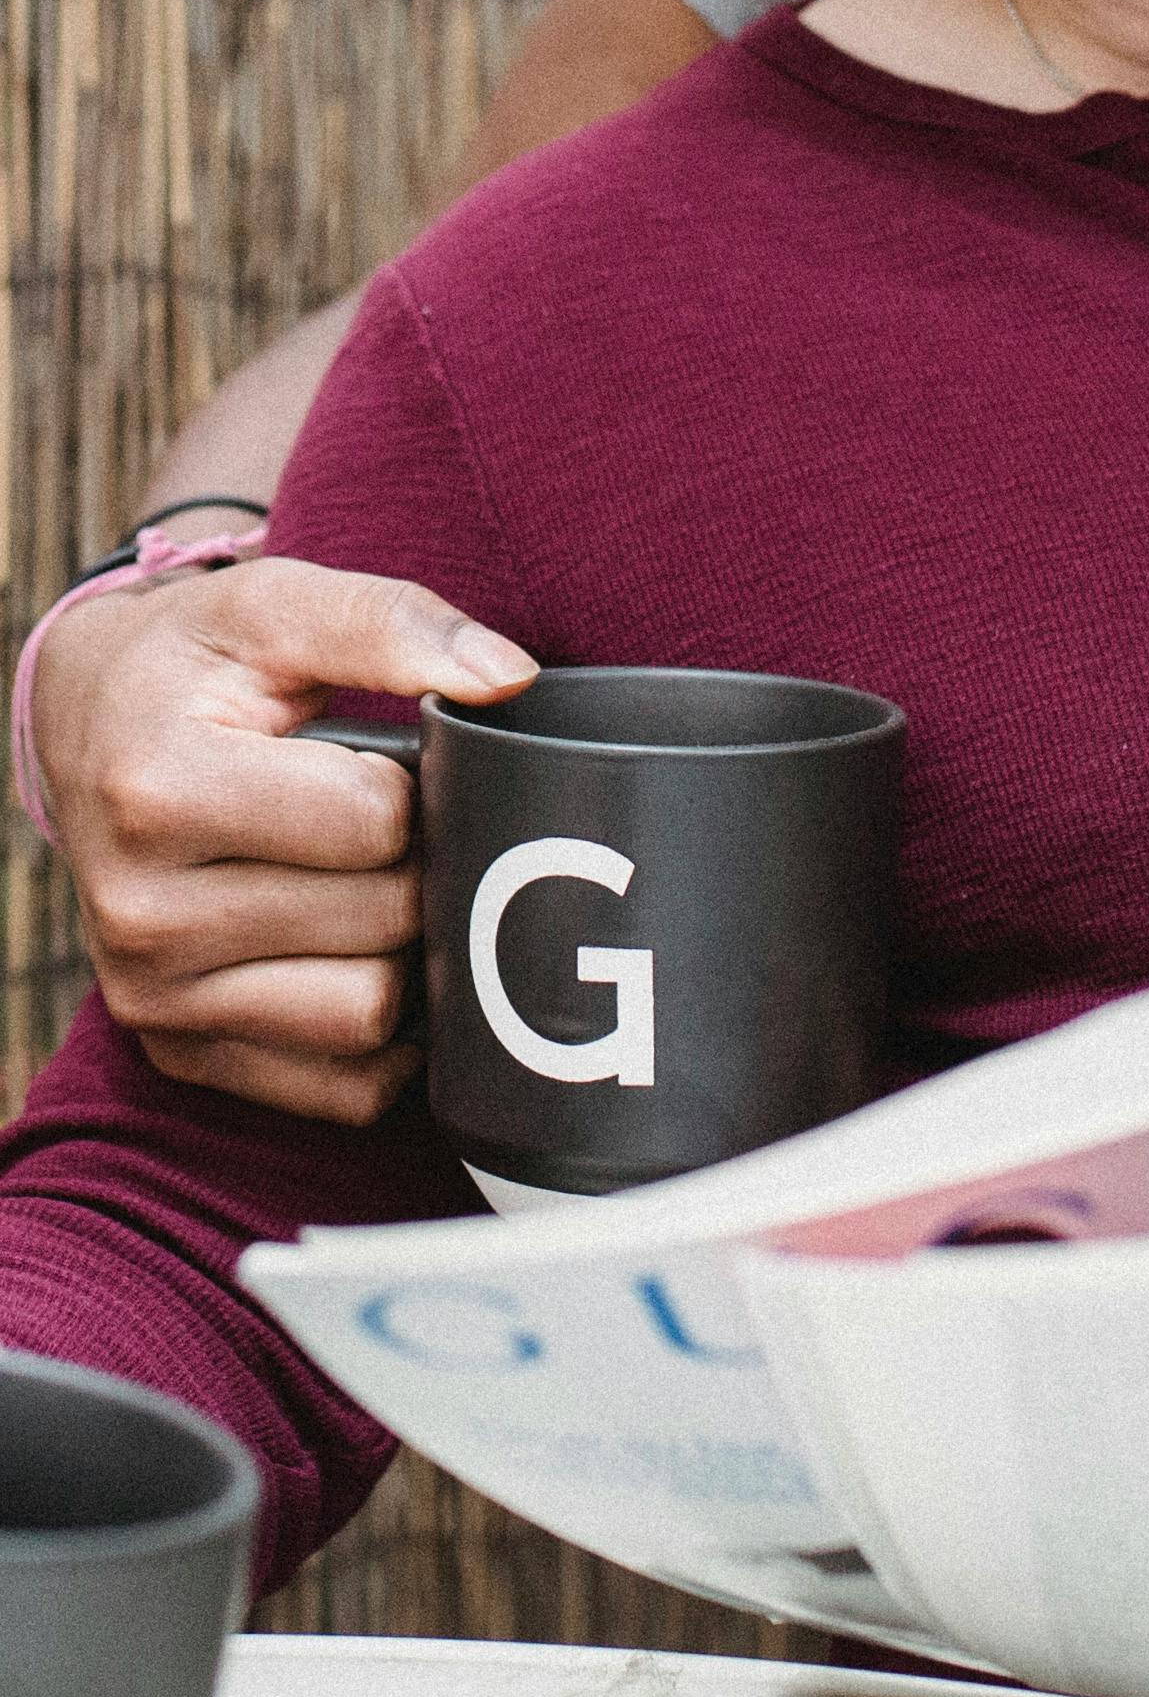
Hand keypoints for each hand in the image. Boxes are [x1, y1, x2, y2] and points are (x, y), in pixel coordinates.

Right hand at [29, 558, 533, 1119]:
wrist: (90, 728)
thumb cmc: (197, 665)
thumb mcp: (277, 606)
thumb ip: (394, 625)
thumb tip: (510, 679)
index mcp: (158, 792)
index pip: (376, 821)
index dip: (414, 785)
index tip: (383, 760)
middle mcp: (138, 913)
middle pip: (385, 920)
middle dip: (420, 865)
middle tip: (391, 823)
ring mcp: (154, 998)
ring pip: (372, 1014)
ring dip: (407, 952)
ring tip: (373, 882)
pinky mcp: (183, 1055)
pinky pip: (347, 1090)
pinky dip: (387, 1036)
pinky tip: (366, 954)